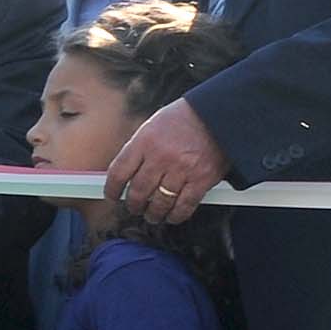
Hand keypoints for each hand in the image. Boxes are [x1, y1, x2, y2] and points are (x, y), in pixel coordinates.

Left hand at [103, 98, 228, 224]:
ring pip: (159, 203)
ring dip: (153, 214)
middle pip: (138, 192)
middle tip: (134, 208)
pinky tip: (172, 216)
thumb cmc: (185, 119)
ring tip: (152, 215)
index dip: (111, 189)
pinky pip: (184, 206)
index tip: (111, 196)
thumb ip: (139, 149)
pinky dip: (176, 216)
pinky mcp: (201, 180)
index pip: (118, 172)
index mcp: (145, 141)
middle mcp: (160, 156)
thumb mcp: (153, 126)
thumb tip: (126, 174)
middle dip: (133, 205)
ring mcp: (181, 170)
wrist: (219, 114)